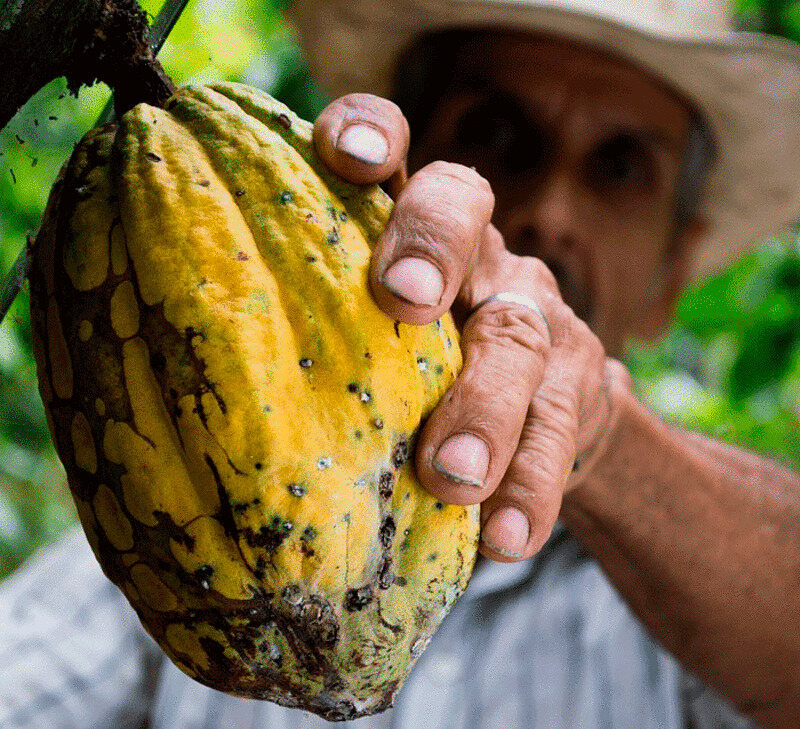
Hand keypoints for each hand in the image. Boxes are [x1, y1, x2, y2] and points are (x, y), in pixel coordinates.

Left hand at [314, 94, 628, 561]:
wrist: (542, 421)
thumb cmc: (418, 379)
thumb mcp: (368, 344)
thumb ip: (314, 342)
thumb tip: (193, 404)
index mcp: (410, 232)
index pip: (395, 151)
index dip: (372, 133)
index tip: (345, 155)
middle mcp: (478, 257)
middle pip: (464, 214)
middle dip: (432, 247)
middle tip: (404, 301)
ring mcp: (535, 317)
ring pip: (518, 339)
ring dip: (485, 407)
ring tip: (452, 477)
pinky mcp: (577, 388)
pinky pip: (560, 434)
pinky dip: (530, 487)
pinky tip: (505, 537)